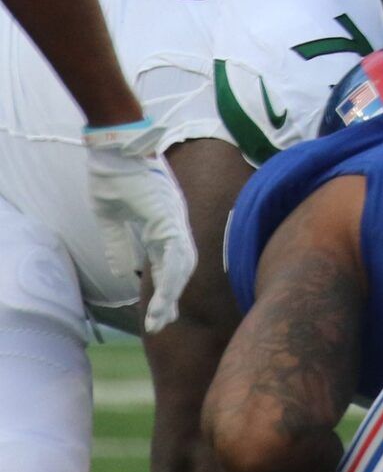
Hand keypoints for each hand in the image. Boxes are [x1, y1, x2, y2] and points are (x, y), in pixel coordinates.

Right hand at [84, 119, 196, 332]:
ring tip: (162, 318)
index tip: (162, 313)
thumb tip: (126, 273)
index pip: (168, 265)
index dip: (166, 289)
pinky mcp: (169, 215)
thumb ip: (119, 244)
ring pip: (181, 264)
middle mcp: (174, 225)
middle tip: (163, 324)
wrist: (116, 147)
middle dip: (172, 298)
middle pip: (180, 269)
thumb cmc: (114, 175)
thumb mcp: (111, 217)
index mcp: (162, 225)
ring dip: (172, 293)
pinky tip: (166, 294)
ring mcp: (175, 220)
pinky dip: (172, 274)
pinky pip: (174, 251)